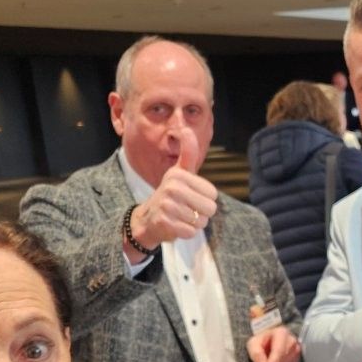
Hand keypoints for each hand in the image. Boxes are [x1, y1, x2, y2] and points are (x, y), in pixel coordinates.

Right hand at [126, 129, 218, 255]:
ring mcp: (167, 205)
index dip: (205, 199)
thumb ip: (187, 153)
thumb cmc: (171, 195)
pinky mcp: (165, 222)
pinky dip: (186, 232)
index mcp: (178, 174)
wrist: (148, 218)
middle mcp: (171, 187)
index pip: (213, 194)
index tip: (190, 197)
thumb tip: (186, 129)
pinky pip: (191, 232)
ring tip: (180, 217)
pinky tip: (175, 226)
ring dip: (194, 223)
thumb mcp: (179, 173)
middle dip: (202, 214)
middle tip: (186, 210)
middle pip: (210, 208)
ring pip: (201, 222)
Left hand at [246, 326, 300, 361]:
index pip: (279, 350)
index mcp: (281, 333)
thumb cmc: (262, 340)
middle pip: (283, 358)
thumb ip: (256, 353)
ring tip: (268, 361)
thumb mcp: (253, 343)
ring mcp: (296, 349)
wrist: (270, 339)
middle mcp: (292, 340)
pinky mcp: (297, 357)